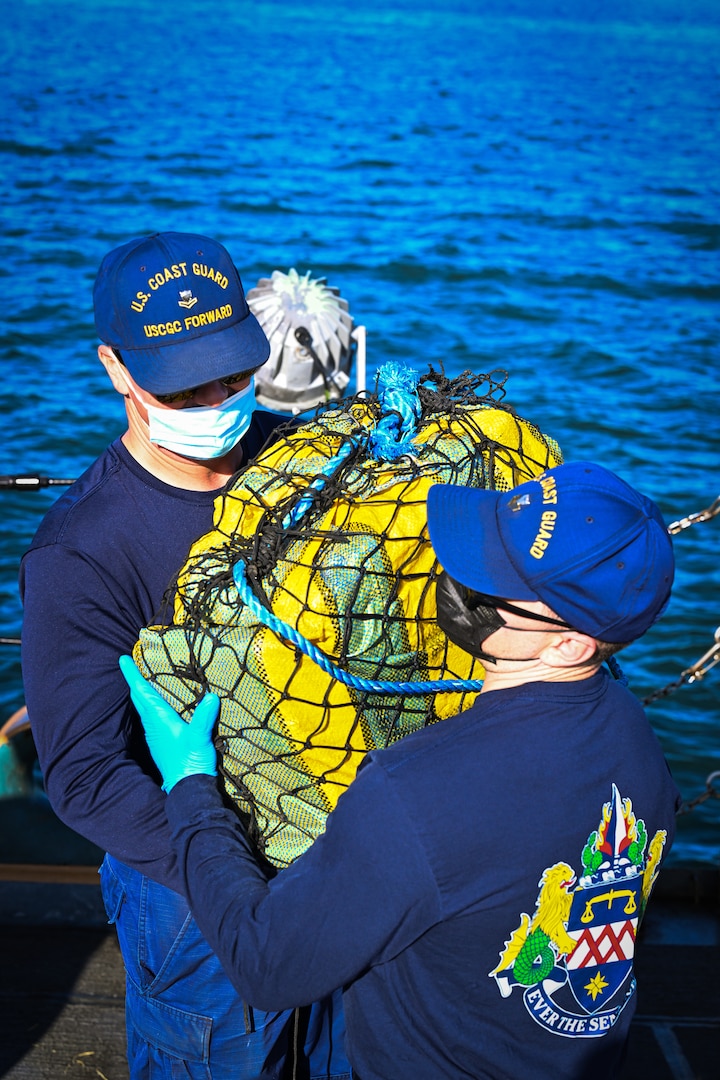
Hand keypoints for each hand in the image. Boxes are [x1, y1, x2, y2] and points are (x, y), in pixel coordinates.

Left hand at [119, 656, 219, 791]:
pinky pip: (151, 718)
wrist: (187, 789)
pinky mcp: (162, 742)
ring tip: (141, 681)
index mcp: (159, 720)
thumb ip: (203, 717)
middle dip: (134, 680)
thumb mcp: (199, 738)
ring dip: (141, 693)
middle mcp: (153, 726)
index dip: (132, 675)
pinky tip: (158, 707)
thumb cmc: (191, 762)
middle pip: (140, 698)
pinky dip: (150, 706)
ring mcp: (156, 735)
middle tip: (128, 664)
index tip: (122, 659)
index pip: (143, 692)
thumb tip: (211, 696)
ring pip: (144, 708)